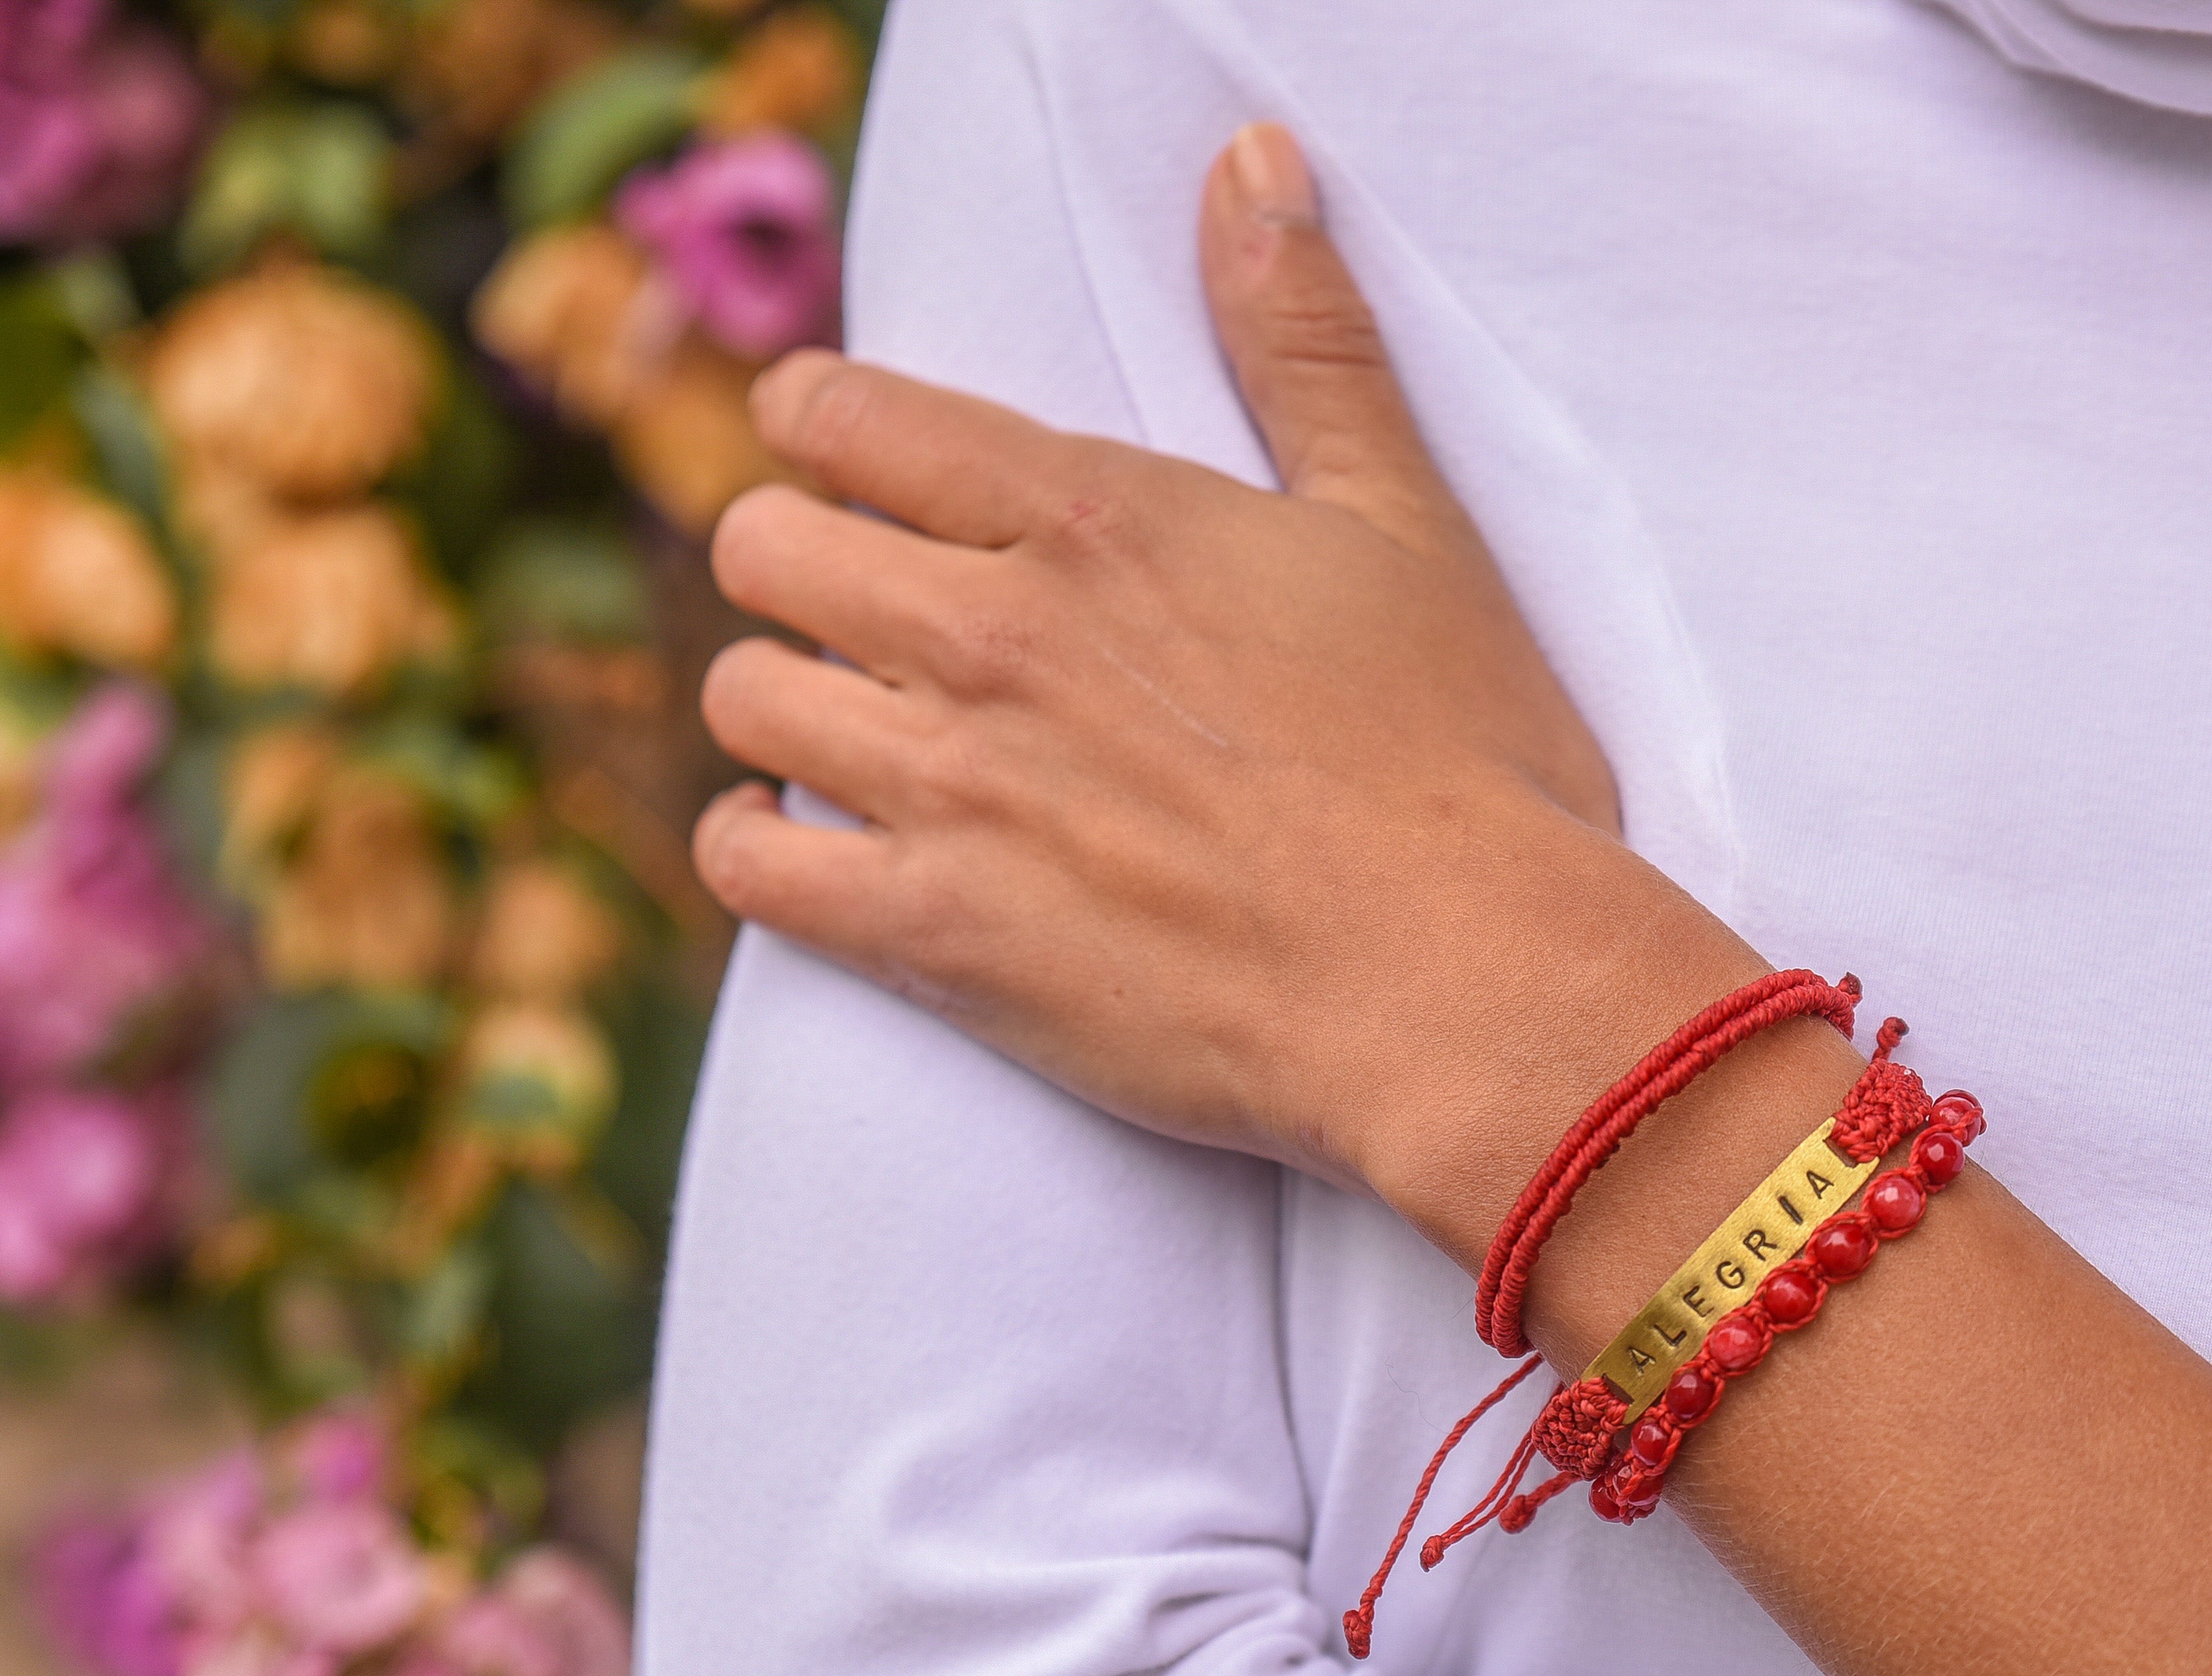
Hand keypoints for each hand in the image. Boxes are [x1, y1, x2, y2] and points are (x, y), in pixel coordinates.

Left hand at [694, 125, 1757, 1238]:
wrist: (1467, 982)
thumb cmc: (1464, 757)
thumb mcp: (1405, 519)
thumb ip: (1304, 337)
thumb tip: (1251, 157)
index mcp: (1088, 516)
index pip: (844, 414)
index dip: (822, 426)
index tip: (849, 459)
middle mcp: (992, 635)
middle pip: (763, 548)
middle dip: (796, 563)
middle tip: (863, 608)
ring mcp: (954, 788)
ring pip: (744, 697)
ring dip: (780, 701)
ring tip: (849, 727)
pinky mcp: (940, 939)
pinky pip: (751, 868)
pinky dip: (758, 849)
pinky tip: (808, 845)